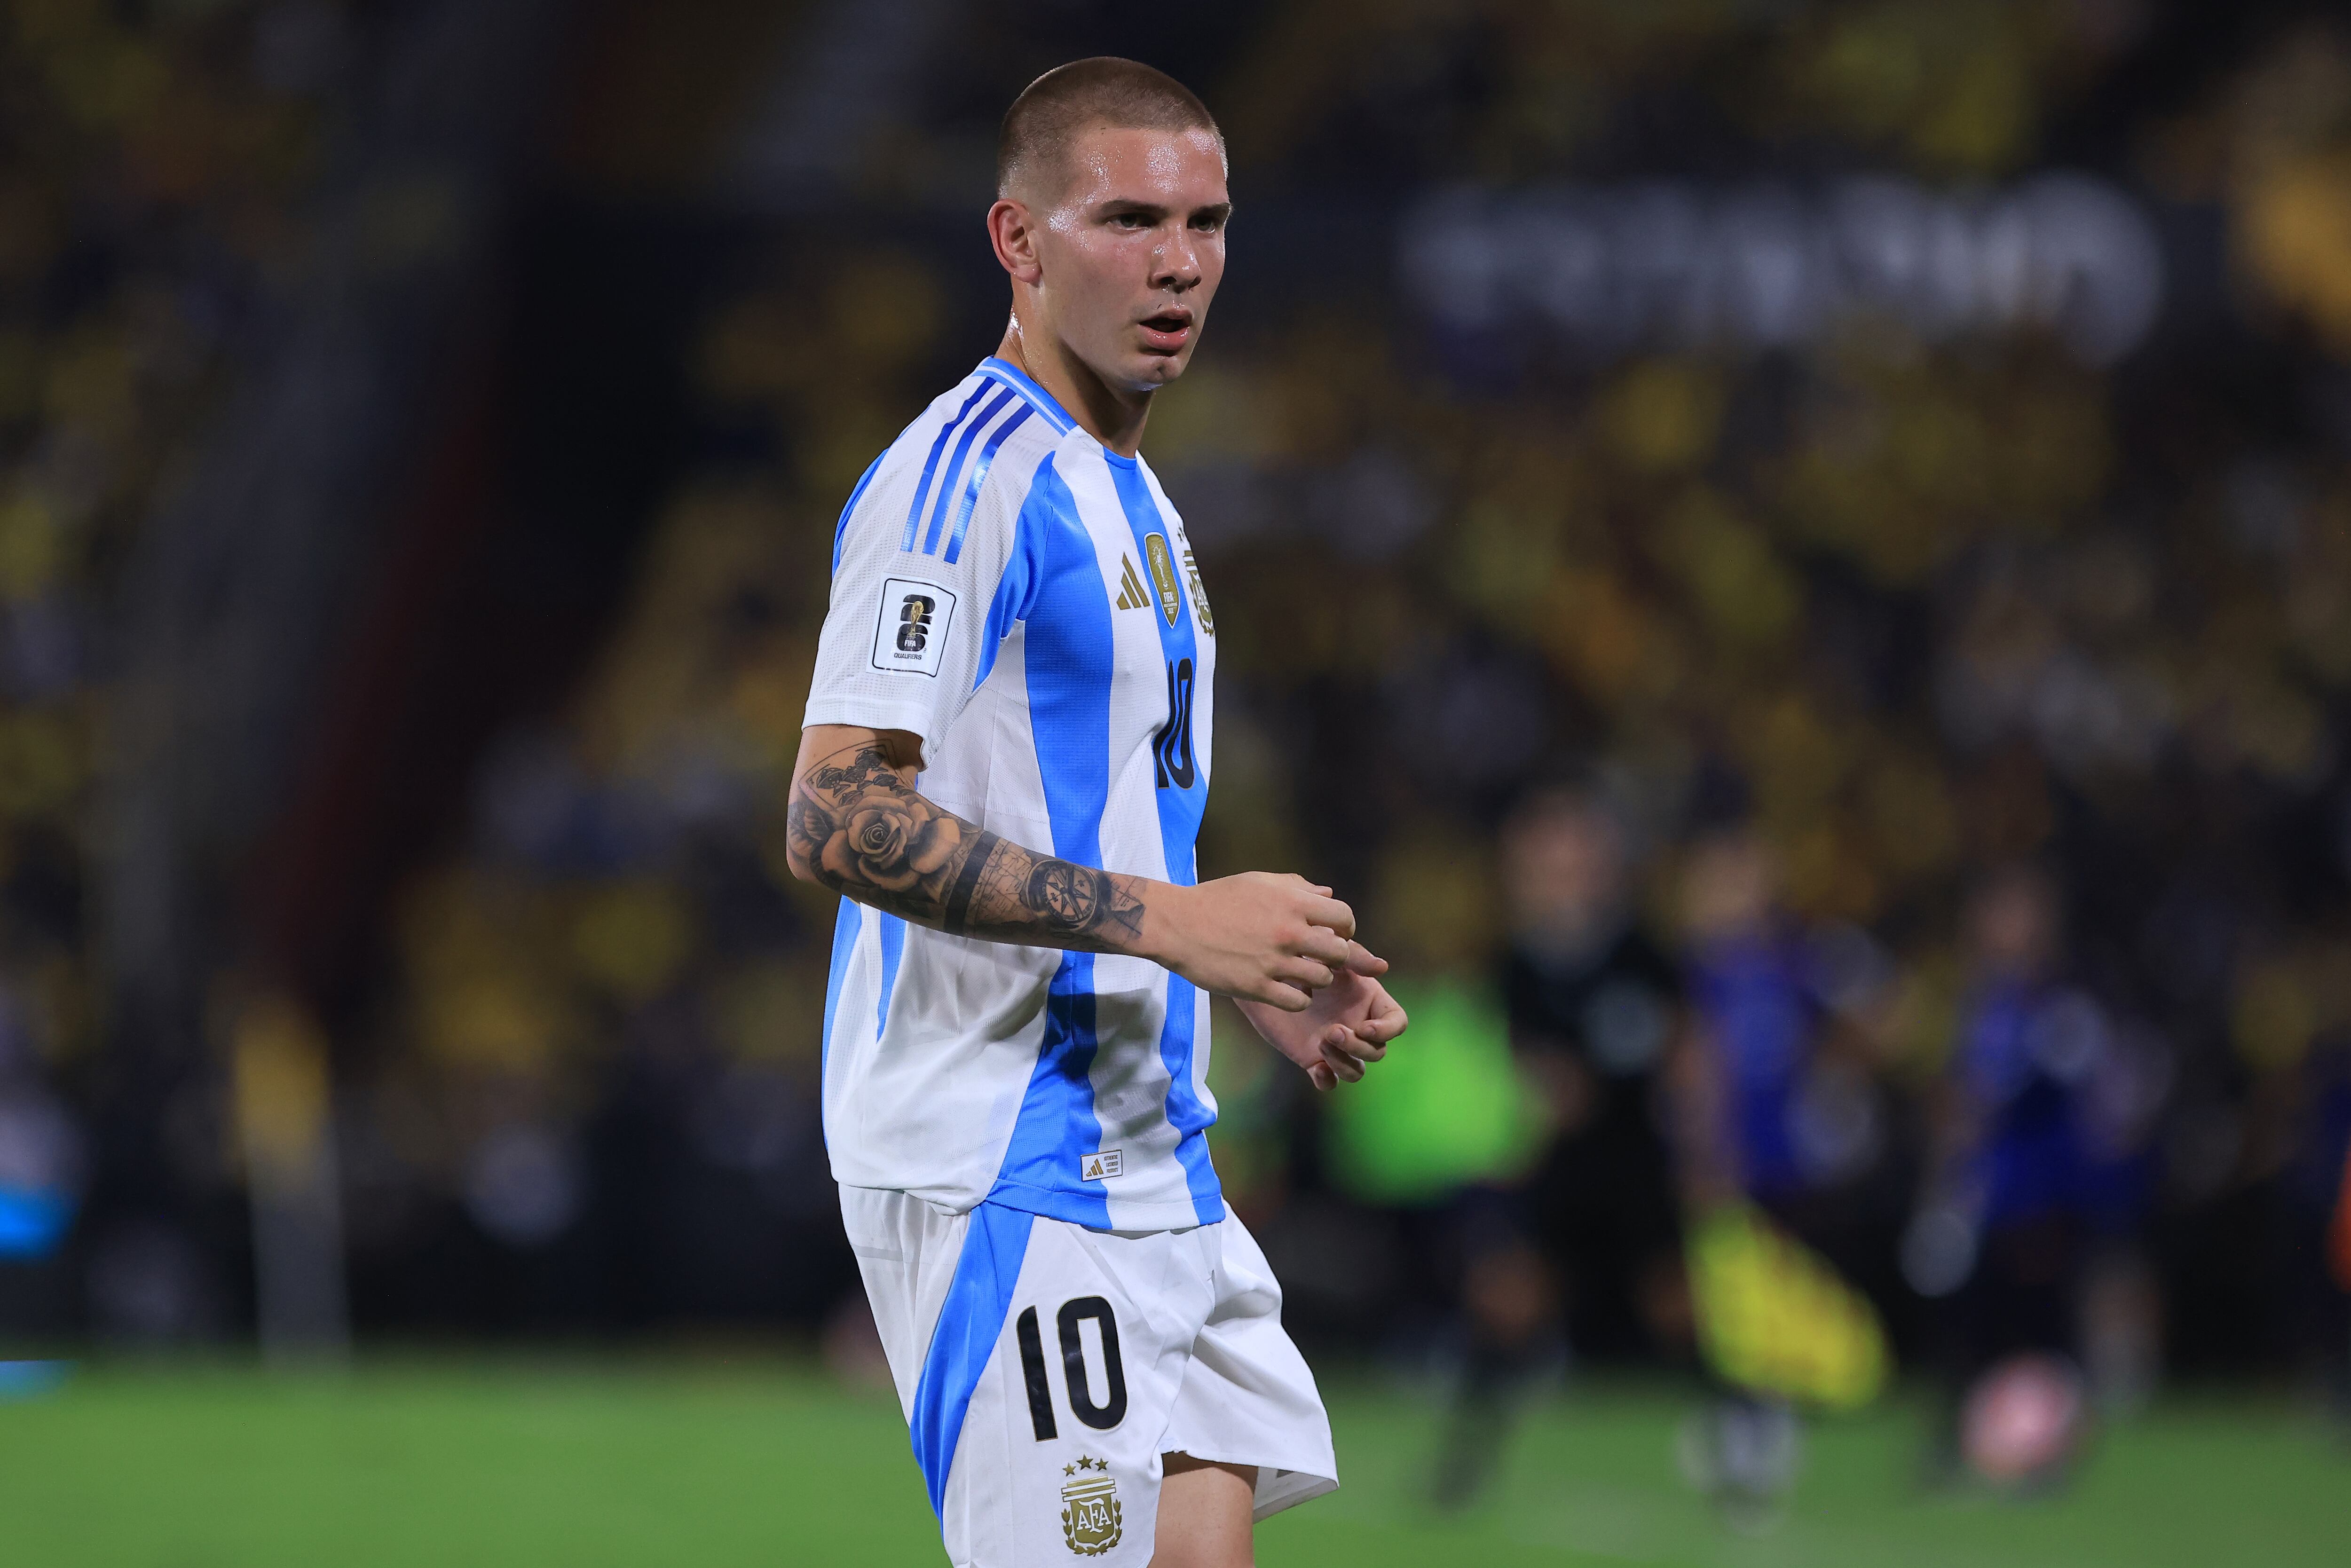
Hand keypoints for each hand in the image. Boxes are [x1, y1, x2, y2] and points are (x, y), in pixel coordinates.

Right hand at [1143, 872, 1354, 1008]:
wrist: (1176, 924)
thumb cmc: (1217, 899)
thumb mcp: (1258, 882)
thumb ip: (1297, 887)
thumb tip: (1328, 893)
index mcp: (1291, 902)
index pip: (1344, 916)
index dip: (1345, 927)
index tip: (1334, 933)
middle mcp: (1288, 932)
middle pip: (1340, 952)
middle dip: (1335, 956)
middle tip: (1320, 958)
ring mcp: (1273, 962)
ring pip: (1322, 979)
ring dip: (1317, 979)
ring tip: (1302, 974)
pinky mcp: (1257, 988)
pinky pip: (1298, 1002)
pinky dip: (1299, 999)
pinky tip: (1287, 990)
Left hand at [1239, 942, 1408, 1090]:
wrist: (1263, 972)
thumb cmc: (1299, 953)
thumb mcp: (1328, 949)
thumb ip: (1354, 956)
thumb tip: (1382, 967)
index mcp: (1368, 1000)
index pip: (1396, 1022)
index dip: (1387, 1030)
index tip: (1365, 1027)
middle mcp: (1356, 1025)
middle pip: (1377, 1051)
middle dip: (1358, 1046)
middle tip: (1331, 1031)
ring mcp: (1336, 1044)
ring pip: (1357, 1070)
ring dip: (1345, 1063)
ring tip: (1322, 1042)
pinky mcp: (1312, 1058)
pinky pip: (1330, 1081)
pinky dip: (1327, 1080)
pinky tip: (1317, 1068)